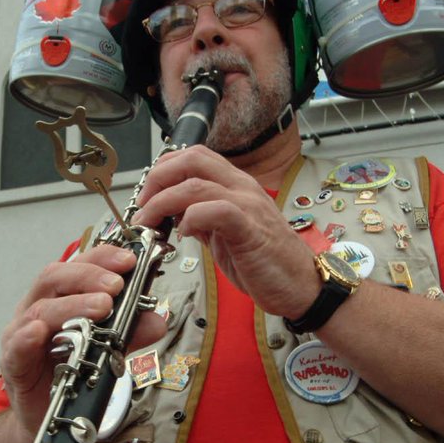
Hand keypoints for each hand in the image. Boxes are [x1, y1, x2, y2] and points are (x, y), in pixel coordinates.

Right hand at [0, 244, 165, 437]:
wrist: (49, 418)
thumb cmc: (72, 374)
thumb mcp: (107, 351)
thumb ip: (128, 334)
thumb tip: (157, 321)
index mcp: (60, 298)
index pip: (78, 266)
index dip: (102, 258)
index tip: (129, 260)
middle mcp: (38, 308)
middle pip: (55, 278)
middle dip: (88, 277)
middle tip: (116, 286)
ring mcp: (22, 334)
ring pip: (41, 309)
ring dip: (72, 305)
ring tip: (102, 307)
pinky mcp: (13, 363)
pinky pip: (16, 347)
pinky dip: (27, 337)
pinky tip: (40, 331)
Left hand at [133, 146, 320, 318]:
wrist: (301, 286)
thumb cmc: (266, 263)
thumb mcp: (224, 235)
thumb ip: (202, 219)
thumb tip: (172, 214)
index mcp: (235, 186)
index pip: (193, 156)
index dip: (163, 169)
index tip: (145, 194)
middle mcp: (242, 188)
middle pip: (192, 159)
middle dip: (157, 179)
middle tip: (142, 205)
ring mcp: (248, 205)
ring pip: (196, 184)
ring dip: (162, 202)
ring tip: (150, 223)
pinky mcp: (250, 228)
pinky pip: (216, 210)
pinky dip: (191, 218)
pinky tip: (184, 234)